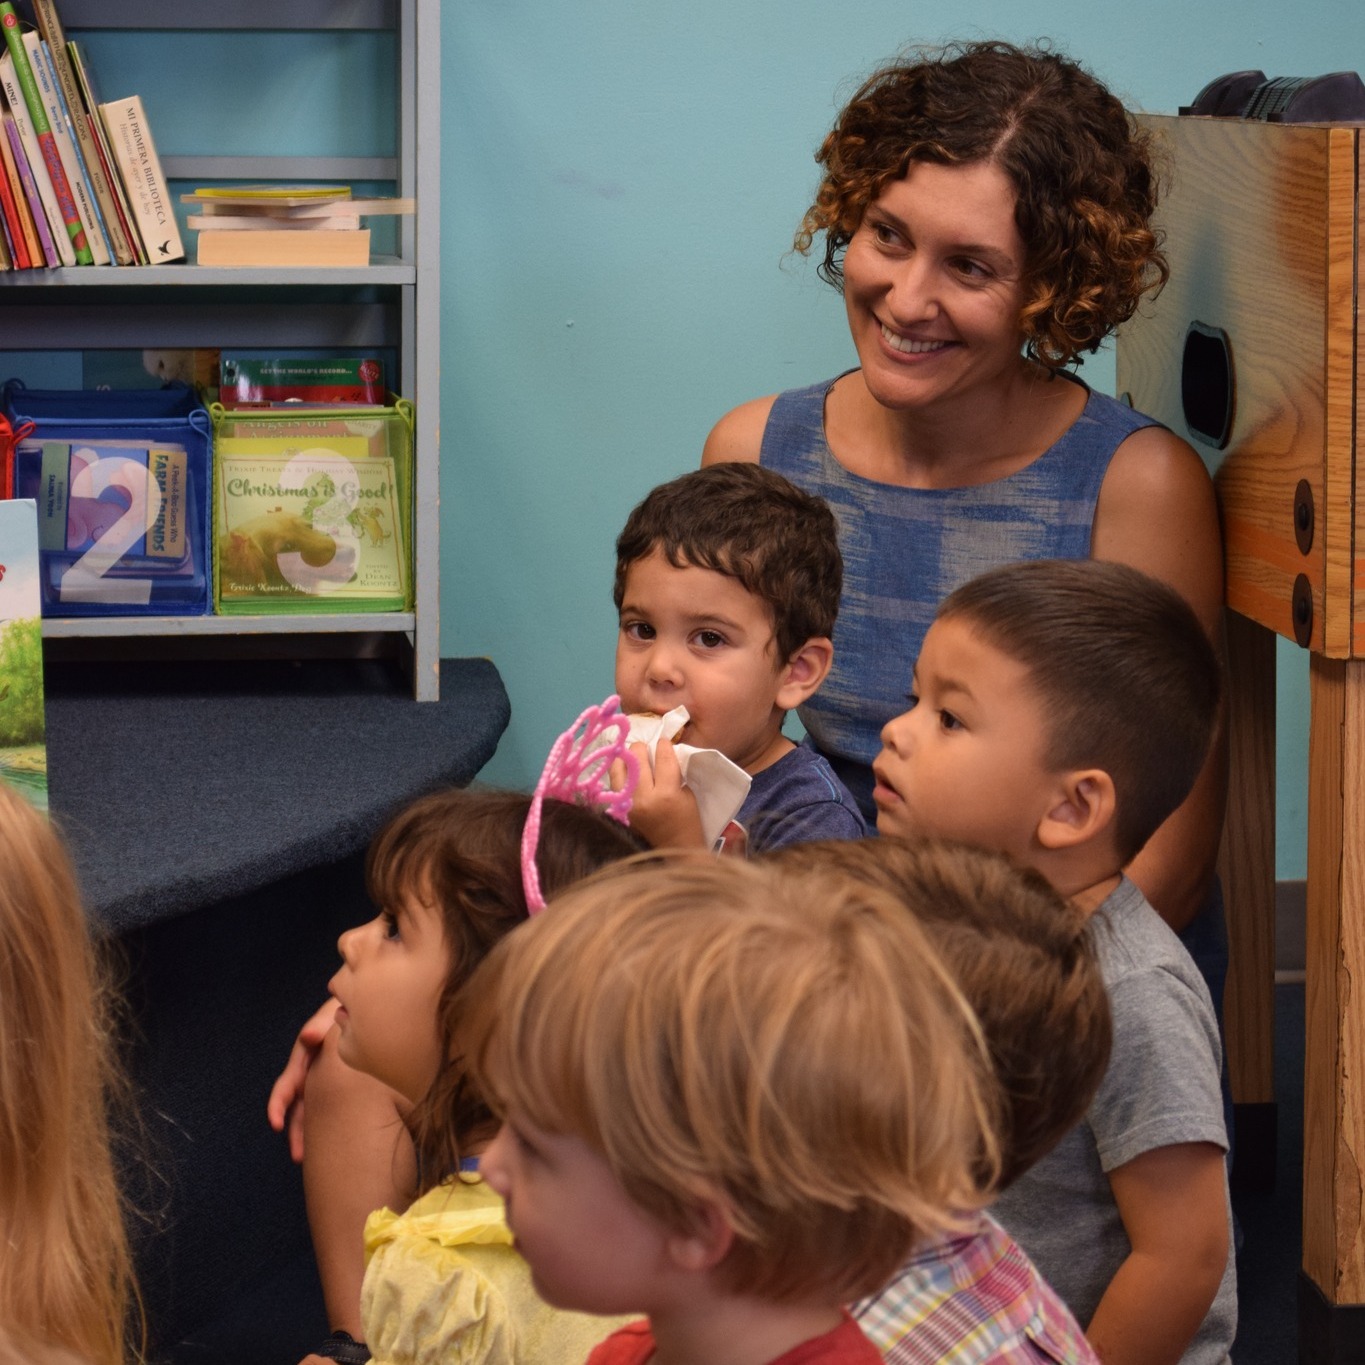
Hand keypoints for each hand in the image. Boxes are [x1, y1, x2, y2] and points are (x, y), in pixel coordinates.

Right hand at [266, 996, 340, 1162]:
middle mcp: (313, 1069)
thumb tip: (309, 1036)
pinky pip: (335, 1104)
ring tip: (314, 1158)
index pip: (287, 1084)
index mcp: (306, 1055)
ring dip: (312, 1132)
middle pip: (300, 1105)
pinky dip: (333, 1122)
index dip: (279, 1104)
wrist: (369, 1004)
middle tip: (299, 1157)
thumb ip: (321, 1023)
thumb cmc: (348, 1005)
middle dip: (296, 1131)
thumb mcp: (334, 1010)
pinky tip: (341, 1140)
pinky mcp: (345, 1081)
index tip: (276, 1123)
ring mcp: (327, 1076)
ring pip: (316, 1109)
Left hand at [624, 737, 706, 849]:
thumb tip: (659, 751)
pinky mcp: (618, 808)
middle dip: (643, 748)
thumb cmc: (687, 820)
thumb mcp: (687, 793)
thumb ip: (673, 772)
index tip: (664, 742)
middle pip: (636, 756)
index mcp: (666, 794)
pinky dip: (621, 772)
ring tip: (635, 759)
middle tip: (648, 750)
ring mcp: (627, 803)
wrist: (673, 848)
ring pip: (618, 765)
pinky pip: (614, 781)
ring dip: (628, 758)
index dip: (664, 745)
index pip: (662, 757)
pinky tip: (628, 771)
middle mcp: (643, 797)